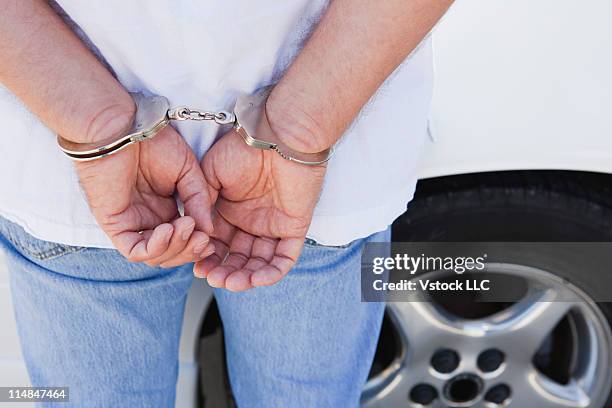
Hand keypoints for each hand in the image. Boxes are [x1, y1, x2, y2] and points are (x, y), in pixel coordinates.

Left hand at [75, 125, 214, 266]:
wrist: (124, 127)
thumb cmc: (154, 141)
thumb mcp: (188, 171)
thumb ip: (199, 201)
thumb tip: (209, 231)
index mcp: (166, 208)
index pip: (184, 240)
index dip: (198, 244)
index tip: (211, 238)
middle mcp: (149, 219)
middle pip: (171, 253)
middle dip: (189, 250)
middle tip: (203, 239)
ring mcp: (132, 222)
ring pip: (155, 255)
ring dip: (175, 248)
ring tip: (187, 227)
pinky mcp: (114, 223)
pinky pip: (134, 250)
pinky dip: (154, 248)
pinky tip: (168, 230)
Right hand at [194, 130, 325, 290]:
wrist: (277, 135)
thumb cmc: (243, 148)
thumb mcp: (209, 173)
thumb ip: (200, 202)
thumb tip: (196, 231)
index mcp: (230, 211)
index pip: (217, 244)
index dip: (207, 257)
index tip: (196, 267)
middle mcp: (251, 222)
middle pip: (237, 257)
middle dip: (224, 271)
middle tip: (212, 278)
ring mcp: (273, 226)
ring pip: (259, 262)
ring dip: (245, 277)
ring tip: (231, 283)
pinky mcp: (293, 227)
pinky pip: (284, 258)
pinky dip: (272, 273)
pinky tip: (256, 279)